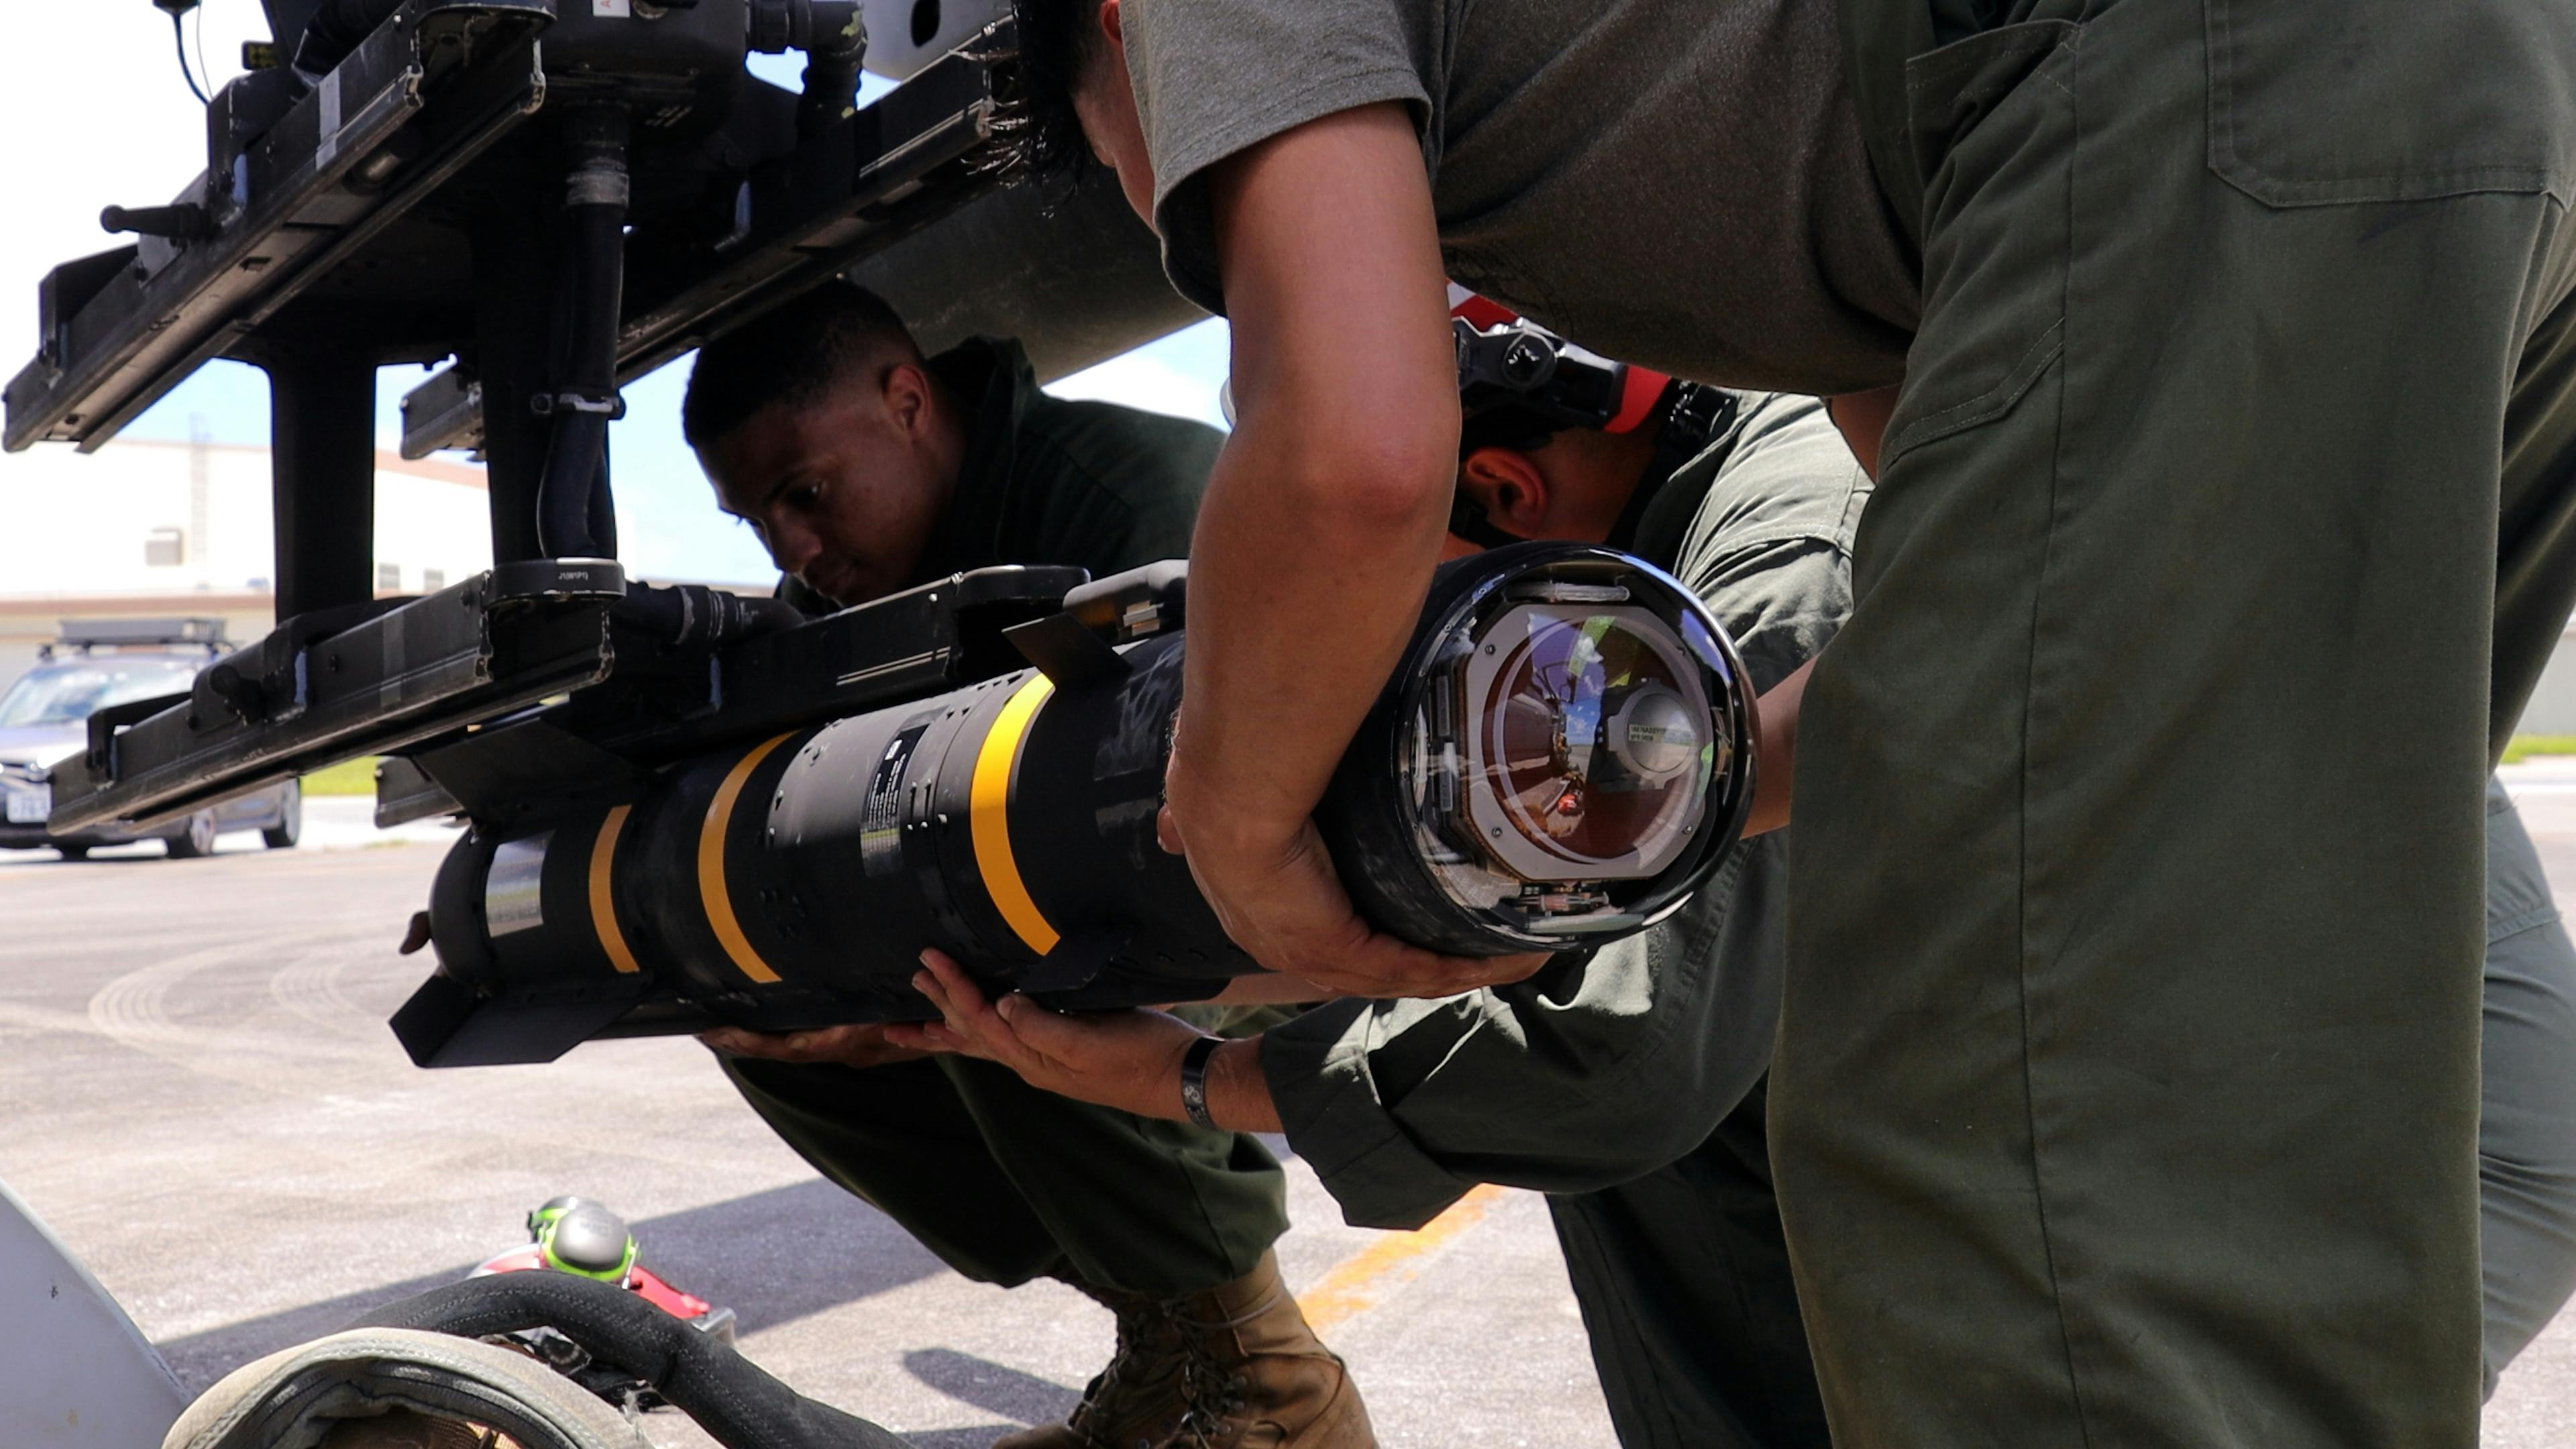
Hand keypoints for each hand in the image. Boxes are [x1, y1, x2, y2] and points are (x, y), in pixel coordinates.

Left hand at [698, 1022, 929, 1069]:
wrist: (957, 1026)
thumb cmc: (928, 1014)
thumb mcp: (899, 1008)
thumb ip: (874, 1016)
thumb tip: (860, 1016)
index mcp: (842, 1042)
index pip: (782, 1046)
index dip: (747, 1042)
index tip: (715, 1032)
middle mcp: (836, 1048)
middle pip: (775, 1048)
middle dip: (738, 1040)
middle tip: (701, 1029)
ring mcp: (840, 1046)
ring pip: (786, 1046)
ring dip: (753, 1039)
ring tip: (719, 1027)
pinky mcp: (846, 1039)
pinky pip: (802, 1040)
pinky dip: (776, 1035)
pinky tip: (762, 1025)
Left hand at [884, 949, 1208, 1119]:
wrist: (1183, 1079)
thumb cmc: (1144, 1056)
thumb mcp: (1093, 1040)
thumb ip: (1043, 1027)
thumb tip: (1001, 1006)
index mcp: (1034, 1058)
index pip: (982, 1020)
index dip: (955, 989)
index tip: (934, 960)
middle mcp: (1033, 1063)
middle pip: (974, 1033)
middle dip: (940, 1006)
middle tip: (913, 978)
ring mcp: (1049, 1061)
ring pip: (986, 1043)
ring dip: (950, 1028)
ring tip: (912, 1029)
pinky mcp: (1066, 1052)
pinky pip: (1010, 1041)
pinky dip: (985, 1032)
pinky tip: (986, 1026)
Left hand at [1158, 802, 1547, 998]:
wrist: (1228, 797)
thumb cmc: (1230, 779)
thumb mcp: (1232, 809)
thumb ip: (1226, 823)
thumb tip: (1173, 826)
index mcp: (1259, 911)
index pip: (1325, 943)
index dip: (1370, 947)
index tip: (1414, 937)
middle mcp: (1284, 945)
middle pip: (1367, 972)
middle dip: (1426, 969)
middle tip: (1484, 957)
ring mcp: (1312, 955)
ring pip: (1397, 977)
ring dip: (1456, 972)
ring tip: (1512, 963)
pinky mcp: (1340, 950)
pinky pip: (1410, 971)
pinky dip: (1459, 967)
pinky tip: (1504, 961)